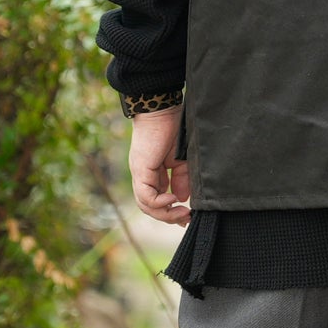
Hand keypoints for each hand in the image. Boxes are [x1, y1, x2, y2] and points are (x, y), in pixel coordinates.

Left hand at [128, 107, 191, 223]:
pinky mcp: (141, 170)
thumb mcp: (181, 160)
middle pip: (150, 207)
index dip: (171, 211)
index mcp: (152, 173)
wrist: (162, 109)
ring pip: (145, 205)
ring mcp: (139, 173)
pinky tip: (173, 200)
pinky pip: (146, 196)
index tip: (187, 215)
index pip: (157, 200)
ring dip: (164, 213)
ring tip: (182, 213)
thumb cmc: (173, 128)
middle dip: (169, 216)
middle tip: (186, 219)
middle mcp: (143, 175)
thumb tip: (181, 199)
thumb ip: (181, 179)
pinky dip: (159, 203)